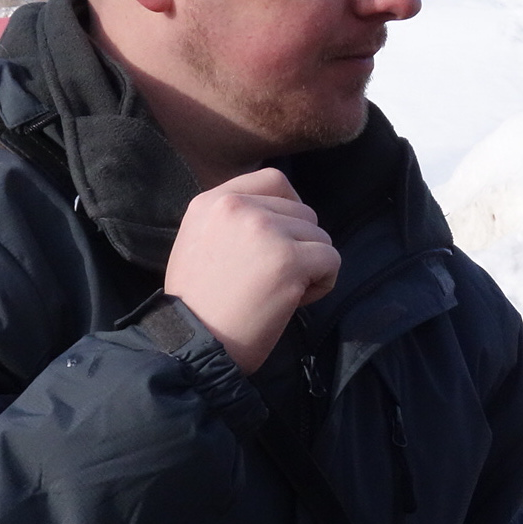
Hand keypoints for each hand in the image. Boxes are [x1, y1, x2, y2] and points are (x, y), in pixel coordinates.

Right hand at [165, 167, 340, 373]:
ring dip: (310, 265)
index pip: (274, 180)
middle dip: (299, 245)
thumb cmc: (197, 304)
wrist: (191, 344)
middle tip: (274, 278)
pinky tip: (295, 301)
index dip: (290, 208)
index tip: (284, 238)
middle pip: (303, 212)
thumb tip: (279, 213)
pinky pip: (331, 260)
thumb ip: (233, 220)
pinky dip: (322, 283)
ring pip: (320, 236)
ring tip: (279, 292)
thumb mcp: (199, 242)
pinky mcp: (289, 259)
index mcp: (212, 201)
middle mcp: (239, 206)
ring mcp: (266, 231)